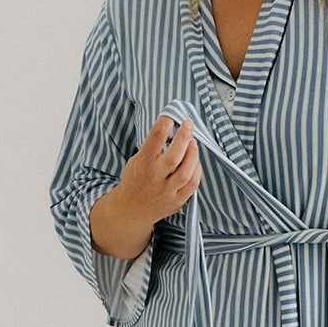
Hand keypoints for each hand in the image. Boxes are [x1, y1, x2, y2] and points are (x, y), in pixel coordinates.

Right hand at [90, 116, 200, 259]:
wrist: (131, 209)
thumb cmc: (135, 180)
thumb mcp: (136, 160)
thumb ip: (152, 147)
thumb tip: (171, 129)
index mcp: (142, 163)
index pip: (156, 137)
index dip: (166, 123)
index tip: (171, 116)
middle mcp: (155, 177)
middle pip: (174, 155)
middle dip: (184, 136)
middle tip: (188, 124)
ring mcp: (166, 190)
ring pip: (186, 171)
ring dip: (193, 154)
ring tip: (194, 143)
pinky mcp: (176, 201)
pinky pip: (192, 185)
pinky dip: (197, 171)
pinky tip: (196, 162)